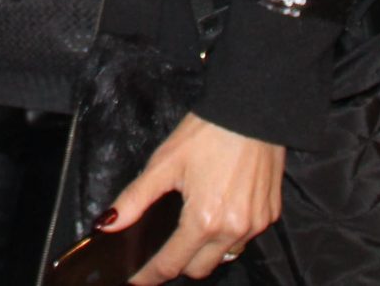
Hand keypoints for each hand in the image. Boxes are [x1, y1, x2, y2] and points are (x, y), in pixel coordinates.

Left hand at [100, 113, 283, 282]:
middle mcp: (233, 231)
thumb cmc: (206, 133)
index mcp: (203, 221)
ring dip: (206, 250)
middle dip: (179, 263)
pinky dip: (229, 234)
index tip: (137, 280)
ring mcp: (256, 225)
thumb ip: (135, 198)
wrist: (252, 110)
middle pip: (200, 268)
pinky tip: (219, 211)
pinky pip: (245, 238)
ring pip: (225, 255)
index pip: (172, 264)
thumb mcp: (164, 163)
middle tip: (164, 247)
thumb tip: (108, 224)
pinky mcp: (271, 215)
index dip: (151, 275)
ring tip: (191, 227)